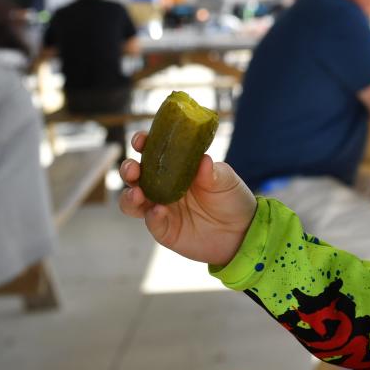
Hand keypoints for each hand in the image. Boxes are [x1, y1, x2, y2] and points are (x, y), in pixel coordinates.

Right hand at [119, 131, 256, 266]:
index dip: (143, 144)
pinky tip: (159, 211)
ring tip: (137, 193)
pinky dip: (151, 216)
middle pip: (135, 176)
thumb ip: (213, 172)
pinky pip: (151, 222)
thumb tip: (203, 160)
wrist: (241, 230)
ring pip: (132, 201)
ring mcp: (160, 208)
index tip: (140, 140)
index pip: (152, 151)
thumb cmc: (230, 197)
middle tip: (133, 169)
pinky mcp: (164, 230)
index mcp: (174, 166)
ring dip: (129, 196)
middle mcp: (161, 186)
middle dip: (128, 169)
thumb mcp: (225, 179)